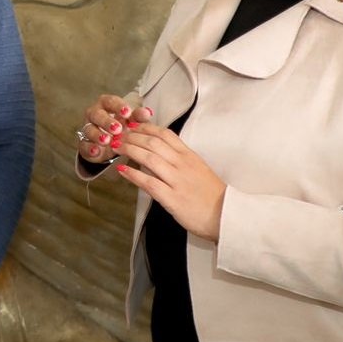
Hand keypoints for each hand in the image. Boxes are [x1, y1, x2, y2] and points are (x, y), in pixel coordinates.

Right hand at [77, 93, 153, 163]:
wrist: (109, 144)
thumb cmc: (121, 126)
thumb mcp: (131, 121)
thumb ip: (138, 116)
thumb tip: (148, 112)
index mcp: (106, 104)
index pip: (111, 101)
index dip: (118, 106)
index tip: (127, 113)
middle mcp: (95, 114)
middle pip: (97, 114)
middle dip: (107, 121)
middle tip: (117, 129)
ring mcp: (88, 128)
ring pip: (89, 129)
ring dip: (97, 135)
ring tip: (107, 141)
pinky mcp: (84, 143)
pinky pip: (84, 145)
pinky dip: (89, 148)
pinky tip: (96, 151)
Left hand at [115, 124, 226, 239]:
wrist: (226, 216)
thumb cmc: (211, 195)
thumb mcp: (198, 169)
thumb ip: (180, 160)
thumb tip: (159, 153)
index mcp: (190, 156)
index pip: (166, 135)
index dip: (146, 128)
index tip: (133, 126)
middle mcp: (183, 164)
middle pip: (153, 143)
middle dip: (132, 137)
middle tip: (118, 135)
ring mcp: (177, 181)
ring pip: (149, 158)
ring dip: (129, 150)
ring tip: (116, 147)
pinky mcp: (172, 198)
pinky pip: (149, 183)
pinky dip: (133, 175)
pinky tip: (122, 170)